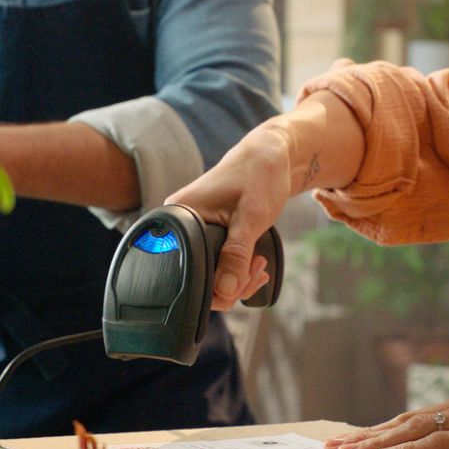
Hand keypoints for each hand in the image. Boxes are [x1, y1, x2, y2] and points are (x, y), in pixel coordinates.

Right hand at [166, 122, 299, 310]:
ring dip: (237, 277)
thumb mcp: (251, 218)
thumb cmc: (259, 176)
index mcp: (179, 217)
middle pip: (198, 277)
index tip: (246, 276)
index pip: (186, 271)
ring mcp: (192, 230)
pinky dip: (236, 269)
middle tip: (257, 268)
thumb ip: (236, 256)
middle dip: (232, 283)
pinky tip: (254, 265)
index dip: (217, 287)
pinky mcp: (205, 234)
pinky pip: (216, 263)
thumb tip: (224, 293)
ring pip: (210, 273)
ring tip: (259, 264)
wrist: (270, 155)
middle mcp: (179, 225)